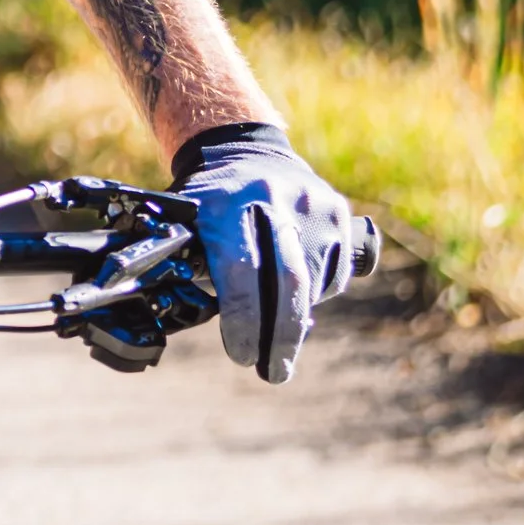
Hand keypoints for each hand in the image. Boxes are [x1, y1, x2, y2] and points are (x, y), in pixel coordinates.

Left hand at [171, 123, 356, 383]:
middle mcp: (272, 199)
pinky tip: (298, 296)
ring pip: (314, 282)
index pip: (240, 270)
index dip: (243, 320)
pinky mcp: (338, 212)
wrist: (244, 152)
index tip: (240, 354)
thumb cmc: (206, 204)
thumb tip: (189, 325)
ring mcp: (311, 205)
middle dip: (281, 336)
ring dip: (297, 317)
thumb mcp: (186, 224)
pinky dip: (318, 294)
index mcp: (224, 204)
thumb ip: (192, 269)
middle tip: (272, 372)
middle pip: (288, 282)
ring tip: (278, 331)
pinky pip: (335, 272)